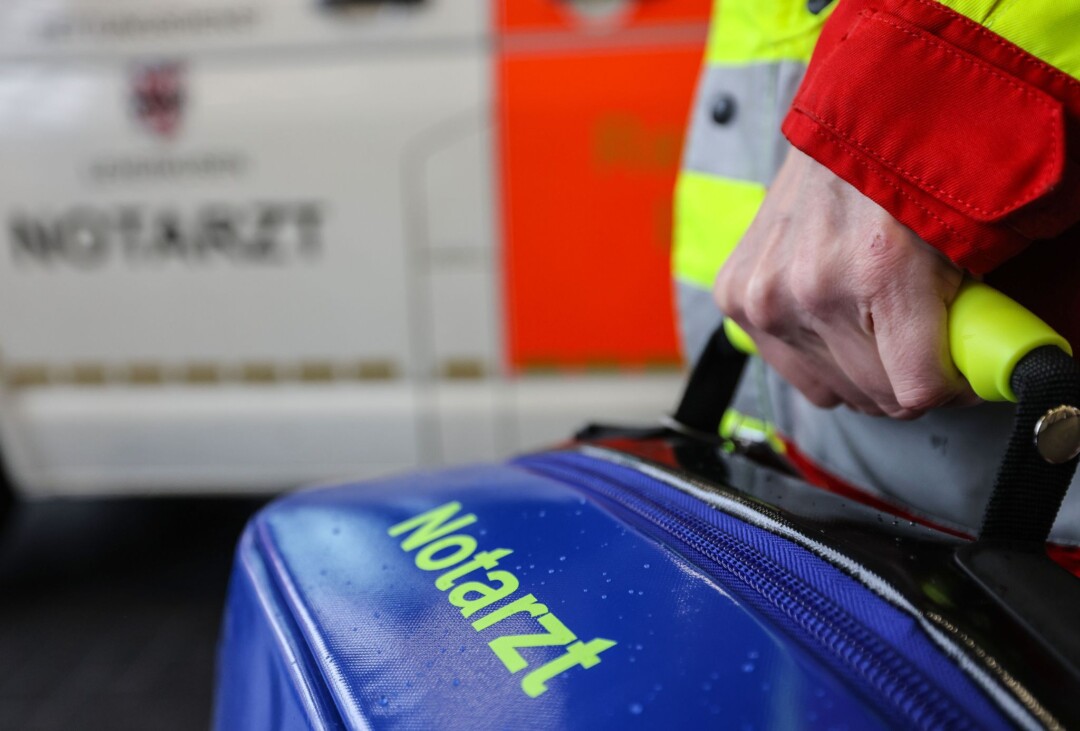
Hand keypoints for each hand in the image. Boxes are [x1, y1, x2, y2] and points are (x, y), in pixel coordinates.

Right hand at [713, 147, 978, 417]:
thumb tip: (977, 375)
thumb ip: (971, 317)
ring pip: (832, 390)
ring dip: (860, 370)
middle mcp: (810, 289)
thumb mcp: (962, 240)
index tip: (958, 369)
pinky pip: (791, 370)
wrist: (839, 131)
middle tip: (920, 339)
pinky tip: (833, 315)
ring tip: (875, 323)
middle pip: (876, 395)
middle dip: (907, 377)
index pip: (917, 390)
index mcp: (878, 271)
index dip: (949, 385)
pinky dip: (818, 355)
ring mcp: (765, 297)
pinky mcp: (736, 298)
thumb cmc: (903, 178)